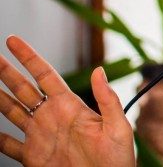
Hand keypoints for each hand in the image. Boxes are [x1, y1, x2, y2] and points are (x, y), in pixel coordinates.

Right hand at [0, 35, 135, 165]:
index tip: (13, 41)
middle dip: (7, 73)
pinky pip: (8, 145)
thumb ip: (107, 98)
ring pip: (12, 112)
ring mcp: (40, 136)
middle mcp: (52, 117)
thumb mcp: (117, 125)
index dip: (29, 57)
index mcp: (70, 106)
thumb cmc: (117, 159)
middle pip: (23, 89)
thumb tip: (98, 71)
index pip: (45, 75)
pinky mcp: (33, 157)